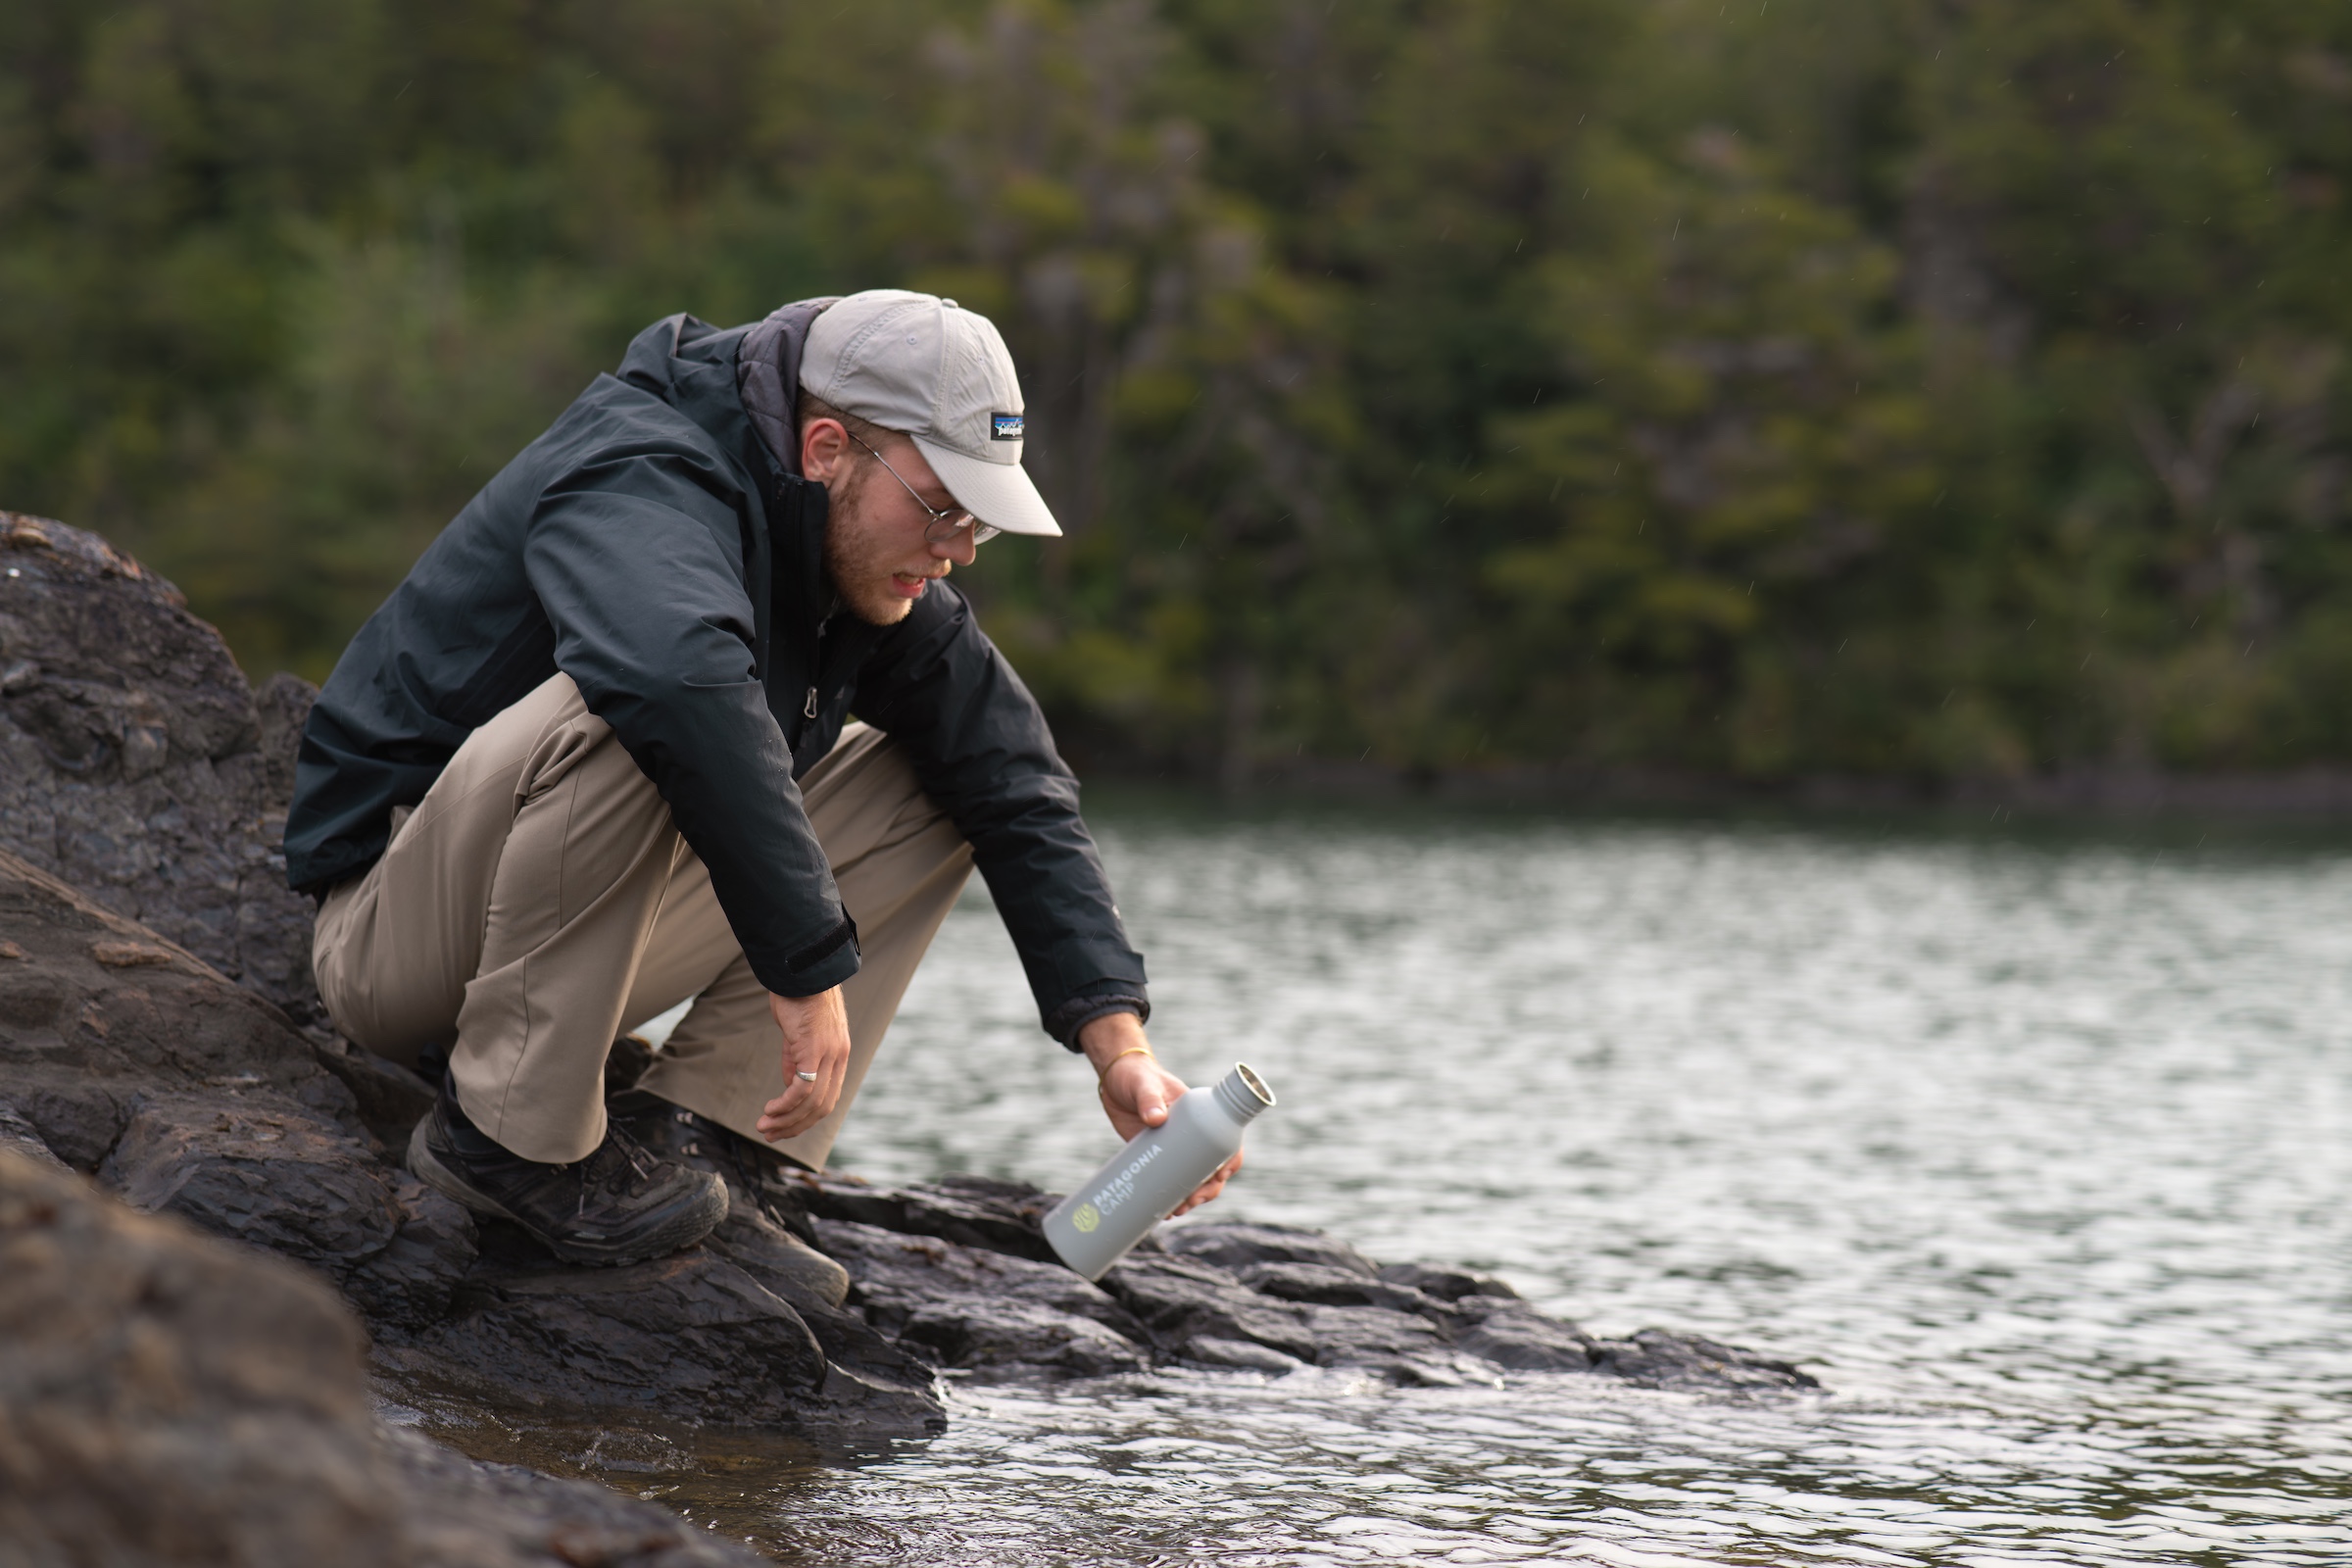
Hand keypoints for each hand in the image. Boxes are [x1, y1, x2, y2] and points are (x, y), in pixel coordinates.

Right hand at [757, 986, 849, 1141]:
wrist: (801, 971)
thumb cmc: (798, 999)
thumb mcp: (798, 1037)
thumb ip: (795, 1062)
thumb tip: (788, 1089)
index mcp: (838, 1055)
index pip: (828, 1098)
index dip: (806, 1119)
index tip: (784, 1127)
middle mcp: (838, 1057)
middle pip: (821, 1107)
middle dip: (795, 1127)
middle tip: (770, 1135)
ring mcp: (829, 1054)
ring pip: (811, 1102)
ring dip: (786, 1120)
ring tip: (764, 1127)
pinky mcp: (814, 1049)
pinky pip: (801, 1089)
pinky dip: (785, 1105)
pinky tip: (769, 1110)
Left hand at [1077, 1012, 1242, 1215]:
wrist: (1114, 1078)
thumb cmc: (1136, 1075)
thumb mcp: (1144, 1085)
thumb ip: (1149, 1098)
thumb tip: (1156, 1119)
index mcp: (1199, 1115)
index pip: (1225, 1141)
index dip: (1229, 1162)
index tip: (1219, 1177)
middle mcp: (1192, 1134)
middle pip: (1212, 1168)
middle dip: (1207, 1190)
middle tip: (1190, 1201)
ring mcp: (1174, 1147)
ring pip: (1192, 1179)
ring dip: (1190, 1198)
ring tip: (1175, 1211)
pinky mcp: (1155, 1155)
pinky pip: (1169, 1180)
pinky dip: (1170, 1196)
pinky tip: (1165, 1211)